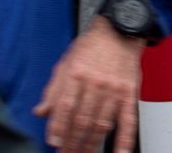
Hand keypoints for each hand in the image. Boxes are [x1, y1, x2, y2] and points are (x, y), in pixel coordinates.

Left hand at [33, 17, 143, 152]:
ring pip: (102, 123)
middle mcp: (96, 83)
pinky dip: (125, 138)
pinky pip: (128, 118)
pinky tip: (119, 151)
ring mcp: (115, 89)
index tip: (53, 142)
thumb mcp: (65, 63)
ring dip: (91, 144)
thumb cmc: (91, 46)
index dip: (58, 127)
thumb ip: (53, 89)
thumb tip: (40, 111)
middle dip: (72, 141)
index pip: (65, 106)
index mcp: (76, 74)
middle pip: (82, 119)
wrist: (121, 30)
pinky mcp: (130, 92)